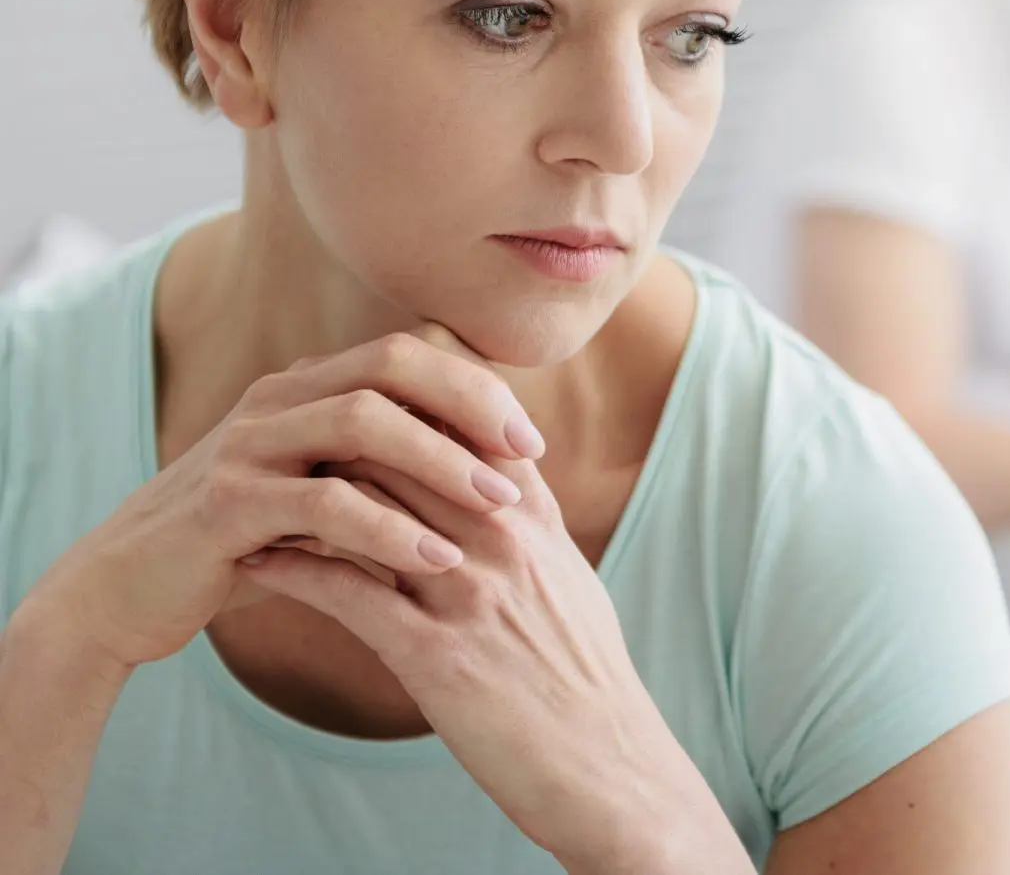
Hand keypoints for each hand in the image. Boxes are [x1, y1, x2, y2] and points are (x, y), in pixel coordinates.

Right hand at [20, 331, 542, 672]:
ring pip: (361, 422)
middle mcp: (278, 398)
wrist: (127, 591)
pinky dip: (388, 529)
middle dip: (469, 406)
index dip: (476, 388)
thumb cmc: (246, 543)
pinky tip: (437, 558)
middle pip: (391, 366)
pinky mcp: (224, 503)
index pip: (408, 354)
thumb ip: (384, 470)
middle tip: (528, 458)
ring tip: (499, 505)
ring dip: (440, 462)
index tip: (531, 439)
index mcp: (307, 387)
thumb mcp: (323, 494)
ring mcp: (247, 443)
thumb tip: (486, 467)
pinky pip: (322, 503)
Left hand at [237, 342, 747, 874]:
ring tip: (254, 485)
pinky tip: (256, 560)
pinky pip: (346, 593)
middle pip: (407, 451)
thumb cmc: (586, 677)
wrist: (607, 764)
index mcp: (535, 521)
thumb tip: (503, 483)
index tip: (349, 393)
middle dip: (341, 435)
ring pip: (371, 507)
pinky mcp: (436, 656)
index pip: (467, 425)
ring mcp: (470, 595)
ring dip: (304, 492)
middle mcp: (504, 543)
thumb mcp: (571, 580)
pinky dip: (293, 569)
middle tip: (282, 430)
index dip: (405, 401)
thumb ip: (532, 525)